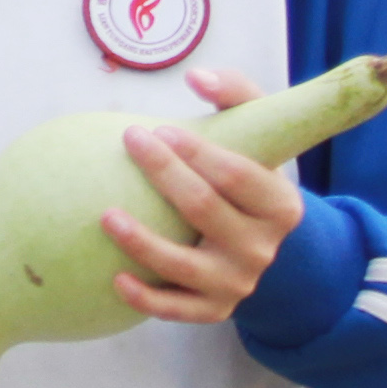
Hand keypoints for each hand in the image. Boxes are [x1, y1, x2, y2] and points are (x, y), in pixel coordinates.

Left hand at [97, 62, 310, 326]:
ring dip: (142, 242)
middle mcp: (263, 248)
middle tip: (131, 141)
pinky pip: (176, 310)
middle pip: (205, 210)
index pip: (238, 176)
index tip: (160, 131)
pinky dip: (146, 300)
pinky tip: (115, 279)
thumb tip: (197, 77)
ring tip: (106, 215)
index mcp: (280, 205)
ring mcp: (239, 283)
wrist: (260, 241)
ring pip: (184, 266)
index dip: (199, 153)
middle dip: (165, 174)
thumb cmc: (246, 177)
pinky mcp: (214, 309)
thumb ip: (236, 94)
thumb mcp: (257, 135)